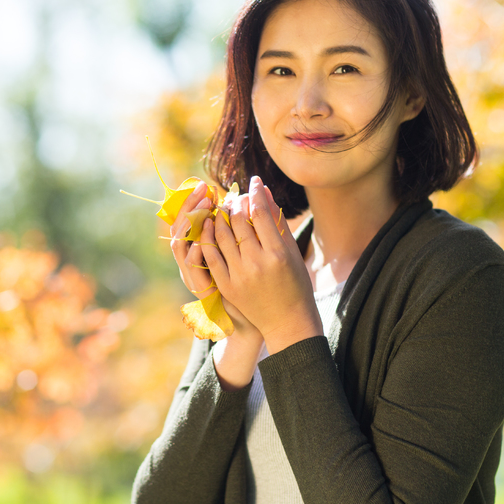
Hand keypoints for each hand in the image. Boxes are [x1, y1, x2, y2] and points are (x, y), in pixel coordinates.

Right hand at [168, 182, 256, 338]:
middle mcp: (191, 260)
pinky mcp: (199, 287)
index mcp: (199, 249)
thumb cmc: (249, 284)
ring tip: (205, 206)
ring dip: (191, 223)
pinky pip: (192, 265)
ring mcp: (192, 274)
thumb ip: (243, 228)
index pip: (187, 219)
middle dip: (189, 206)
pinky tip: (206, 233)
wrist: (249, 320)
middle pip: (179, 226)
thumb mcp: (244, 252)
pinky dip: (196, 248)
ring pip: (179, 244)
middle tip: (203, 189)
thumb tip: (250, 194)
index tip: (204, 185)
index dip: (191, 201)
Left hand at [200, 176, 321, 353]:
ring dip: (220, 216)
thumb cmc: (295, 284)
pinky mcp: (227, 286)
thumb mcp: (292, 252)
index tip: (254, 181)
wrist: (287, 322)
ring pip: (222, 235)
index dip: (255, 192)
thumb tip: (264, 192)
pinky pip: (211, 256)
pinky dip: (208, 237)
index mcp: (277, 253)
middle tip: (236, 195)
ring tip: (223, 208)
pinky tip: (210, 225)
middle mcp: (257, 262)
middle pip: (239, 221)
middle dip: (236, 202)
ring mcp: (239, 275)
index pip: (261, 212)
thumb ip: (278, 222)